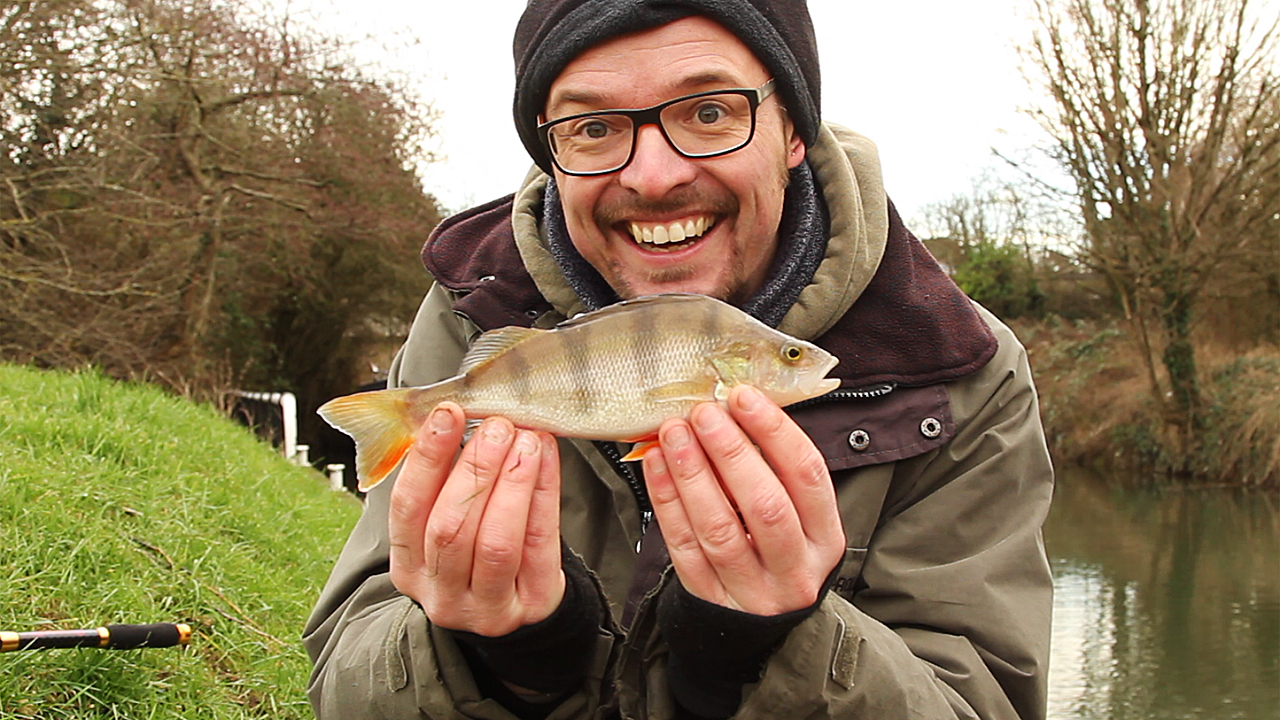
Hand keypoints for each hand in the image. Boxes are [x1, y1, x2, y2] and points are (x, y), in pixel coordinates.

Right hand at [388, 402, 564, 636]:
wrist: (520, 601)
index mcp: (408, 568)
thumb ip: (445, 480)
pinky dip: (544, 493)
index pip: (406, 509)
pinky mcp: (532, 605)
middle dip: (475, 469)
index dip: (426, 459)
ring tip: (526, 439)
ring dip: (512, 481)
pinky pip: (539, 544)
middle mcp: (440, 595)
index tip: (447, 414)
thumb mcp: (446, 521)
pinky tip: (545, 458)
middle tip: (497, 425)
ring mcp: (486, 608)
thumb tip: (460, 415)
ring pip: (496, 541)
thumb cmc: (477, 548)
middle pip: (450, 528)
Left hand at [642, 385, 844, 615]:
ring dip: (692, 474)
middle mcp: (795, 569)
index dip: (775, 432)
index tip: (744, 397)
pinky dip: (667, 502)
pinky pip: (684, 549)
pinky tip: (657, 466)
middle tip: (704, 413)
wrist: (762, 629)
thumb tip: (735, 409)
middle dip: (731, 452)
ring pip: (719, 529)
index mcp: (825, 538)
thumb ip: (776, 472)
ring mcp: (753, 591)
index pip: (808, 476)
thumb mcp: (798, 520)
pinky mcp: (711, 601)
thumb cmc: (779, 555)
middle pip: (764, 505)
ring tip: (674, 433)